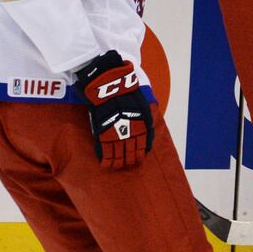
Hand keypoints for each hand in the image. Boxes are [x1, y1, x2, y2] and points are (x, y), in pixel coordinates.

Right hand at [76, 50, 154, 170]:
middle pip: (132, 150)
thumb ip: (145, 118)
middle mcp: (131, 130)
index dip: (141, 152)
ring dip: (119, 161)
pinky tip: (106, 163)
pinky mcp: (103, 131)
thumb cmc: (127, 92)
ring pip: (119, 153)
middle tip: (129, 164)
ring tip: (118, 166)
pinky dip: (106, 157)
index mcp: (142, 124)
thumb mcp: (143, 104)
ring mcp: (117, 132)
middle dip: (131, 158)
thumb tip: (149, 130)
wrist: (111, 85)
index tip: (139, 157)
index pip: (143, 144)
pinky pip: (105, 149)